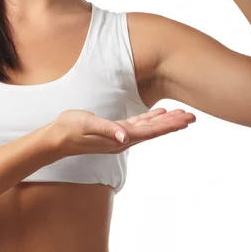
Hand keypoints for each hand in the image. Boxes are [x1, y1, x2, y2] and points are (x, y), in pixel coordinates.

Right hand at [51, 107, 195, 156]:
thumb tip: (125, 138)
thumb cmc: (71, 129)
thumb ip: (107, 130)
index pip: (150, 131)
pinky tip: (159, 112)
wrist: (57, 138)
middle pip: (154, 130)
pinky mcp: (115, 131)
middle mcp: (124, 139)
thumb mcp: (88, 125)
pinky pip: (138, 124)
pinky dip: (151, 118)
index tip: (185, 120)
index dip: (168, 125)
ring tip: (182, 115)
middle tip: (192, 116)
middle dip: (173, 123)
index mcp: (121, 138)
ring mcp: (121, 136)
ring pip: (149, 127)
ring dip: (165, 121)